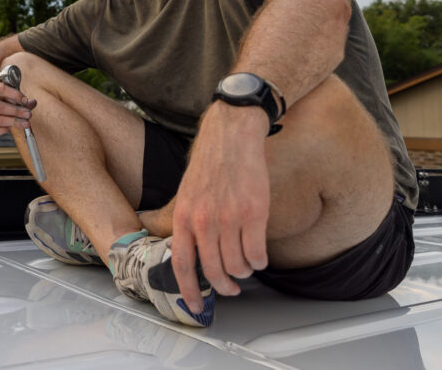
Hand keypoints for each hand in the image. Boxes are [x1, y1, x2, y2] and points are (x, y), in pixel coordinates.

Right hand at [0, 80, 36, 137]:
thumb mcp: (3, 91)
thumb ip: (17, 97)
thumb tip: (33, 103)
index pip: (1, 89)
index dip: (15, 95)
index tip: (25, 100)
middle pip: (0, 107)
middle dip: (17, 111)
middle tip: (28, 114)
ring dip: (13, 122)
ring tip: (24, 123)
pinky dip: (1, 131)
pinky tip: (8, 127)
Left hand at [169, 103, 270, 312]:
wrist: (231, 136)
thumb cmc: (209, 164)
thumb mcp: (186, 194)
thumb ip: (188, 223)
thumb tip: (191, 253)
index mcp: (183, 216)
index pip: (181, 263)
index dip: (188, 289)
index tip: (195, 305)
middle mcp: (204, 220)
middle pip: (213, 270)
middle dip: (224, 286)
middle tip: (231, 288)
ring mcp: (229, 218)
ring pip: (238, 265)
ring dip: (244, 273)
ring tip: (246, 267)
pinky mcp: (254, 213)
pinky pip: (257, 252)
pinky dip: (259, 261)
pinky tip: (258, 256)